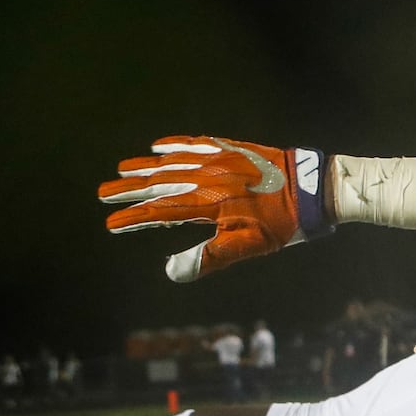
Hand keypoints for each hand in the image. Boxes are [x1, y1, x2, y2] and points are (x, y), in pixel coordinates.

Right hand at [98, 136, 332, 282]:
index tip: (112, 223)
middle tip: (102, 193)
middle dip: (129, 190)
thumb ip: (209, 257)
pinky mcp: (232, 149)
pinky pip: (195, 143)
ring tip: (122, 169)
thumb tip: (172, 272)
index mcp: (207, 203)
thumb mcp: (249, 247)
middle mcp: (207, 177)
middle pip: (160, 182)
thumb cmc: (283, 223)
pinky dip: (174, 145)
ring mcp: (219, 159)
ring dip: (145, 166)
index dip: (134, 218)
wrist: (313, 187)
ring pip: (173, 161)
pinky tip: (160, 146)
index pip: (161, 211)